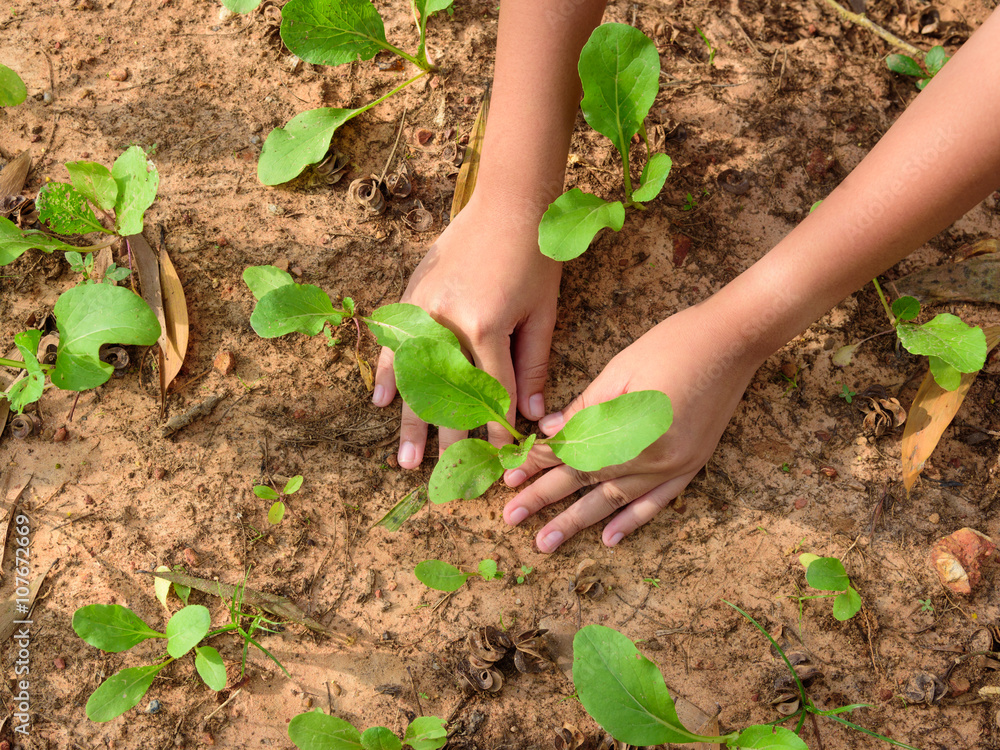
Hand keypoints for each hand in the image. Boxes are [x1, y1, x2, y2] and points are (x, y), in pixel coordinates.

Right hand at [373, 192, 561, 467]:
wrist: (509, 202)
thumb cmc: (535, 257)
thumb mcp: (542, 313)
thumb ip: (533, 365)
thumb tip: (532, 416)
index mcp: (486, 327)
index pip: (492, 393)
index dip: (498, 430)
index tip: (501, 460)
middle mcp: (447, 322)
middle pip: (447, 395)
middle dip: (447, 441)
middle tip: (443, 480)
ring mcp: (423, 308)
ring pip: (414, 377)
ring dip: (409, 422)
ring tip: (406, 460)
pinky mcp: (411, 294)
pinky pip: (395, 342)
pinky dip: (389, 373)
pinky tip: (383, 402)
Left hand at [502, 301, 761, 552]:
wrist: (735, 340)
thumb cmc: (673, 344)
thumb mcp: (620, 371)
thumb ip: (585, 408)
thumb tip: (549, 433)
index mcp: (628, 430)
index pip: (572, 452)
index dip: (538, 463)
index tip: (509, 476)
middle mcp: (651, 457)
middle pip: (586, 481)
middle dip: (545, 499)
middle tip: (511, 519)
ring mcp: (674, 465)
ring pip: (616, 501)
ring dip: (578, 522)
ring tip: (546, 543)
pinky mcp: (691, 465)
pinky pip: (657, 502)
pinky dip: (631, 521)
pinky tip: (609, 539)